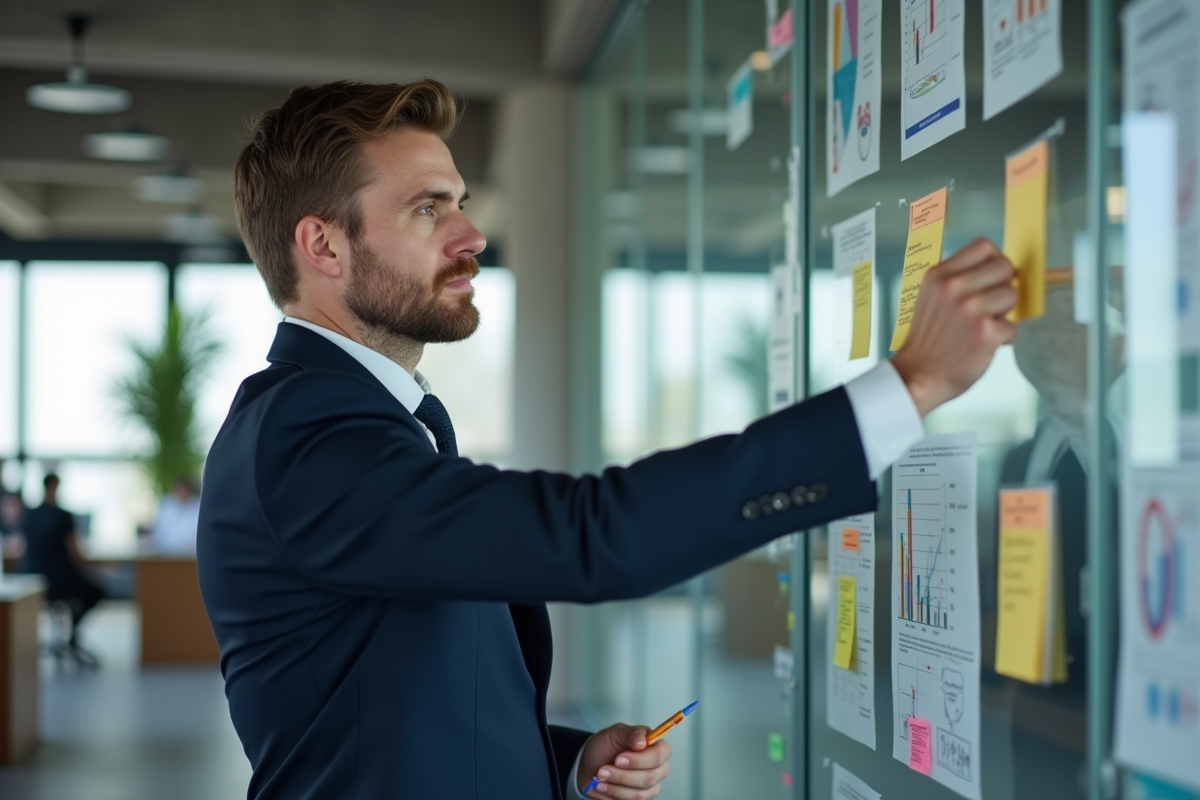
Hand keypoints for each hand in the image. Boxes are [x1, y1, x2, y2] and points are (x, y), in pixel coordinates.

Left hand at [576, 723, 671, 798]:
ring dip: (615, 787)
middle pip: (649, 778)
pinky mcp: (639, 799)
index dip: (639, 760)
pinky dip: (612, 795)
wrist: (592, 764)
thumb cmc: (606, 746)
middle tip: (602, 770)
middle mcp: (658, 768)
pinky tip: (601, 787)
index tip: (619, 759)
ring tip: (599, 778)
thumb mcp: (615, 733)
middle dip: (622, 775)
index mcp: (656, 747)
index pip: (659, 755)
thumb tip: (643, 742)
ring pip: (639, 794)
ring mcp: (650, 787)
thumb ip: (632, 733)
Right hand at [891, 238, 1017, 416]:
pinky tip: (984, 345)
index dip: (994, 261)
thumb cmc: (930, 338)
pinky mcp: (985, 333)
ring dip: (1004, 314)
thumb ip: (958, 278)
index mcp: (939, 275)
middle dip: (1002, 285)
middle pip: (1004, 266)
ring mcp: (969, 309)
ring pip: (1012, 295)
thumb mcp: (931, 296)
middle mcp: (953, 287)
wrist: (919, 375)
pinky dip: (1003, 339)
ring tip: (983, 326)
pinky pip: (1012, 327)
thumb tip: (1001, 266)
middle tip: (989, 306)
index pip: (984, 246)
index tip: (991, 278)